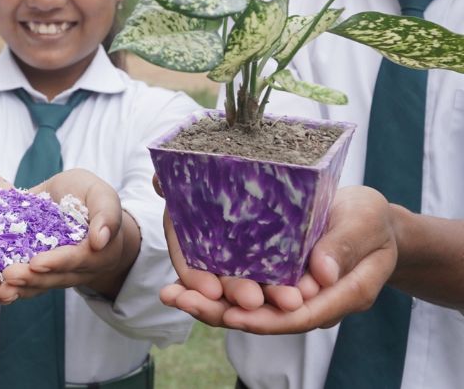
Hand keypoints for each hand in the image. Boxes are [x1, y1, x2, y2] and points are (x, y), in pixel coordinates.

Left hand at [0, 169, 138, 302]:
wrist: (76, 202)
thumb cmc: (88, 195)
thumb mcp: (100, 194)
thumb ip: (106, 213)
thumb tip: (100, 240)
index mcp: (98, 251)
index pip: (78, 258)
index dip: (58, 261)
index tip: (36, 263)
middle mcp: (80, 268)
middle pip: (56, 277)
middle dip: (32, 278)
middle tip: (9, 276)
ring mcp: (59, 273)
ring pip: (41, 284)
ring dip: (20, 288)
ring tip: (0, 290)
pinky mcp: (41, 271)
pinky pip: (29, 283)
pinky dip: (14, 288)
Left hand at [159, 185, 397, 333]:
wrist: (368, 221)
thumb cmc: (370, 221)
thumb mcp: (365, 223)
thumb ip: (344, 246)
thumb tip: (320, 273)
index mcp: (340, 295)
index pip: (299, 316)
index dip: (264, 318)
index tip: (231, 314)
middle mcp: (309, 302)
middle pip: (263, 317)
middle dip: (220, 312)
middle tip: (181, 300)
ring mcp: (289, 294)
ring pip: (246, 307)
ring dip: (207, 303)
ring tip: (170, 294)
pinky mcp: (271, 279)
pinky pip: (240, 288)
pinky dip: (211, 285)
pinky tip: (180, 281)